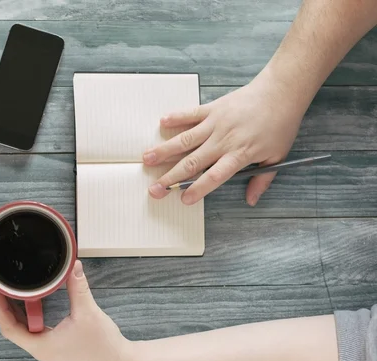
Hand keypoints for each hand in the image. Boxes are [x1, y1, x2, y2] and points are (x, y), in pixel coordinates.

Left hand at [0, 261, 132, 360]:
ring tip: (4, 288)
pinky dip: (28, 312)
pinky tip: (29, 300)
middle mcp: (40, 348)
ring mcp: (48, 347)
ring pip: (23, 326)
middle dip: (0, 303)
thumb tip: (73, 265)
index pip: (9, 326)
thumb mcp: (88, 313)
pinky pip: (34, 327)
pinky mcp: (56, 344)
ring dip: (13, 308)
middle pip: (11, 325)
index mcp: (41, 345)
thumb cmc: (103, 347)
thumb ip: (78, 287)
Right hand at [144, 74, 305, 205]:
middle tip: (155, 189)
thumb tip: (251, 200)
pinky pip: (191, 113)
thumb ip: (262, 179)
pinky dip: (176, 117)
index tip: (184, 199)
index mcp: (239, 154)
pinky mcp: (213, 108)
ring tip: (147, 158)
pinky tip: (162, 122)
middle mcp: (223, 140)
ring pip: (185, 139)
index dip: (198, 189)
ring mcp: (216, 123)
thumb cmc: (280, 125)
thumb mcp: (277, 157)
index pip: (214, 176)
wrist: (281, 92)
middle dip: (171, 177)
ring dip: (164, 150)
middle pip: (193, 162)